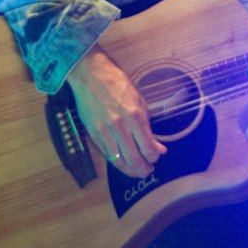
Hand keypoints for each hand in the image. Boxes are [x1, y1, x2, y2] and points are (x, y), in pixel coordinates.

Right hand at [67, 46, 166, 178]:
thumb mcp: (139, 100)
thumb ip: (148, 125)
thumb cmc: (117, 84)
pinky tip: (123, 163)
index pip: (148, 148)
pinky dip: (117, 162)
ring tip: (137, 172)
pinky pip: (107, 155)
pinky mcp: (93, 134)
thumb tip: (158, 146)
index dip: (155, 157)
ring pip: (119, 161)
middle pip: (134, 159)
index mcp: (135, 116)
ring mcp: (105, 132)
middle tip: (148, 171)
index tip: (157, 156)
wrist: (89, 75)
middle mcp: (120, 127)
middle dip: (144, 169)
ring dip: (130, 170)